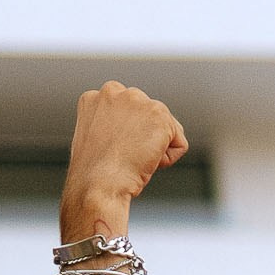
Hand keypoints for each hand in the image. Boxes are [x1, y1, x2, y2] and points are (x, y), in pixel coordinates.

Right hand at [61, 82, 188, 239]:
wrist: (100, 184)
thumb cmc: (95, 175)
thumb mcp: (97, 141)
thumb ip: (113, 127)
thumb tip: (135, 133)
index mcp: (95, 97)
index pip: (129, 115)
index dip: (127, 139)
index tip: (113, 151)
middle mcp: (114, 91)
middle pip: (149, 118)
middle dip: (144, 140)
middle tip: (124, 157)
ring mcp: (138, 100)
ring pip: (166, 130)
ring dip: (155, 150)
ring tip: (134, 160)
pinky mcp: (159, 114)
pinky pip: (179, 143)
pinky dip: (168, 159)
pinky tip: (147, 162)